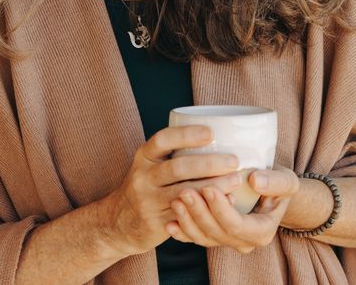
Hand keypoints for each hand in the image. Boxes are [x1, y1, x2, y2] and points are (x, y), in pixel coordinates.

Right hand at [105, 125, 244, 255]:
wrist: (119, 222)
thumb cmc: (148, 185)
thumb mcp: (151, 164)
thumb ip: (176, 152)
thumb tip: (221, 136)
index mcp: (144, 156)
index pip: (163, 140)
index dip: (186, 135)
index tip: (211, 133)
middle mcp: (143, 177)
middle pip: (177, 167)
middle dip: (208, 163)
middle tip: (233, 161)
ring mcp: (149, 201)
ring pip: (184, 192)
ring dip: (213, 187)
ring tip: (235, 181)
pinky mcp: (157, 223)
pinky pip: (186, 215)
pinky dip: (208, 208)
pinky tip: (226, 202)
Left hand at [165, 167, 301, 253]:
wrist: (271, 194)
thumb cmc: (278, 185)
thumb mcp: (286, 181)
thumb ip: (275, 182)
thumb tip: (255, 180)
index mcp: (262, 232)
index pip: (236, 225)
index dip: (220, 209)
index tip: (208, 188)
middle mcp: (243, 242)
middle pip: (216, 233)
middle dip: (199, 213)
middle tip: (185, 191)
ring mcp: (227, 242)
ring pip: (203, 238)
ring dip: (187, 220)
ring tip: (176, 200)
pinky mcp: (213, 237)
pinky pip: (195, 238)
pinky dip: (182, 232)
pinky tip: (169, 221)